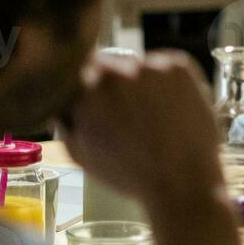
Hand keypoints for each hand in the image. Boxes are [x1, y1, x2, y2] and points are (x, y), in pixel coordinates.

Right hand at [62, 50, 224, 209]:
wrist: (182, 181)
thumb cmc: (130, 173)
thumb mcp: (79, 152)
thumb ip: (64, 118)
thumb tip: (61, 97)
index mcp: (85, 90)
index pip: (79, 70)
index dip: (89, 87)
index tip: (100, 101)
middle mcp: (115, 71)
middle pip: (109, 63)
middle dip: (114, 83)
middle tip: (130, 111)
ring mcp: (150, 66)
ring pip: (139, 65)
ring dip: (141, 81)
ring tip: (154, 116)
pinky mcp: (180, 66)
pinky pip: (168, 65)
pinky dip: (168, 81)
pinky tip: (171, 109)